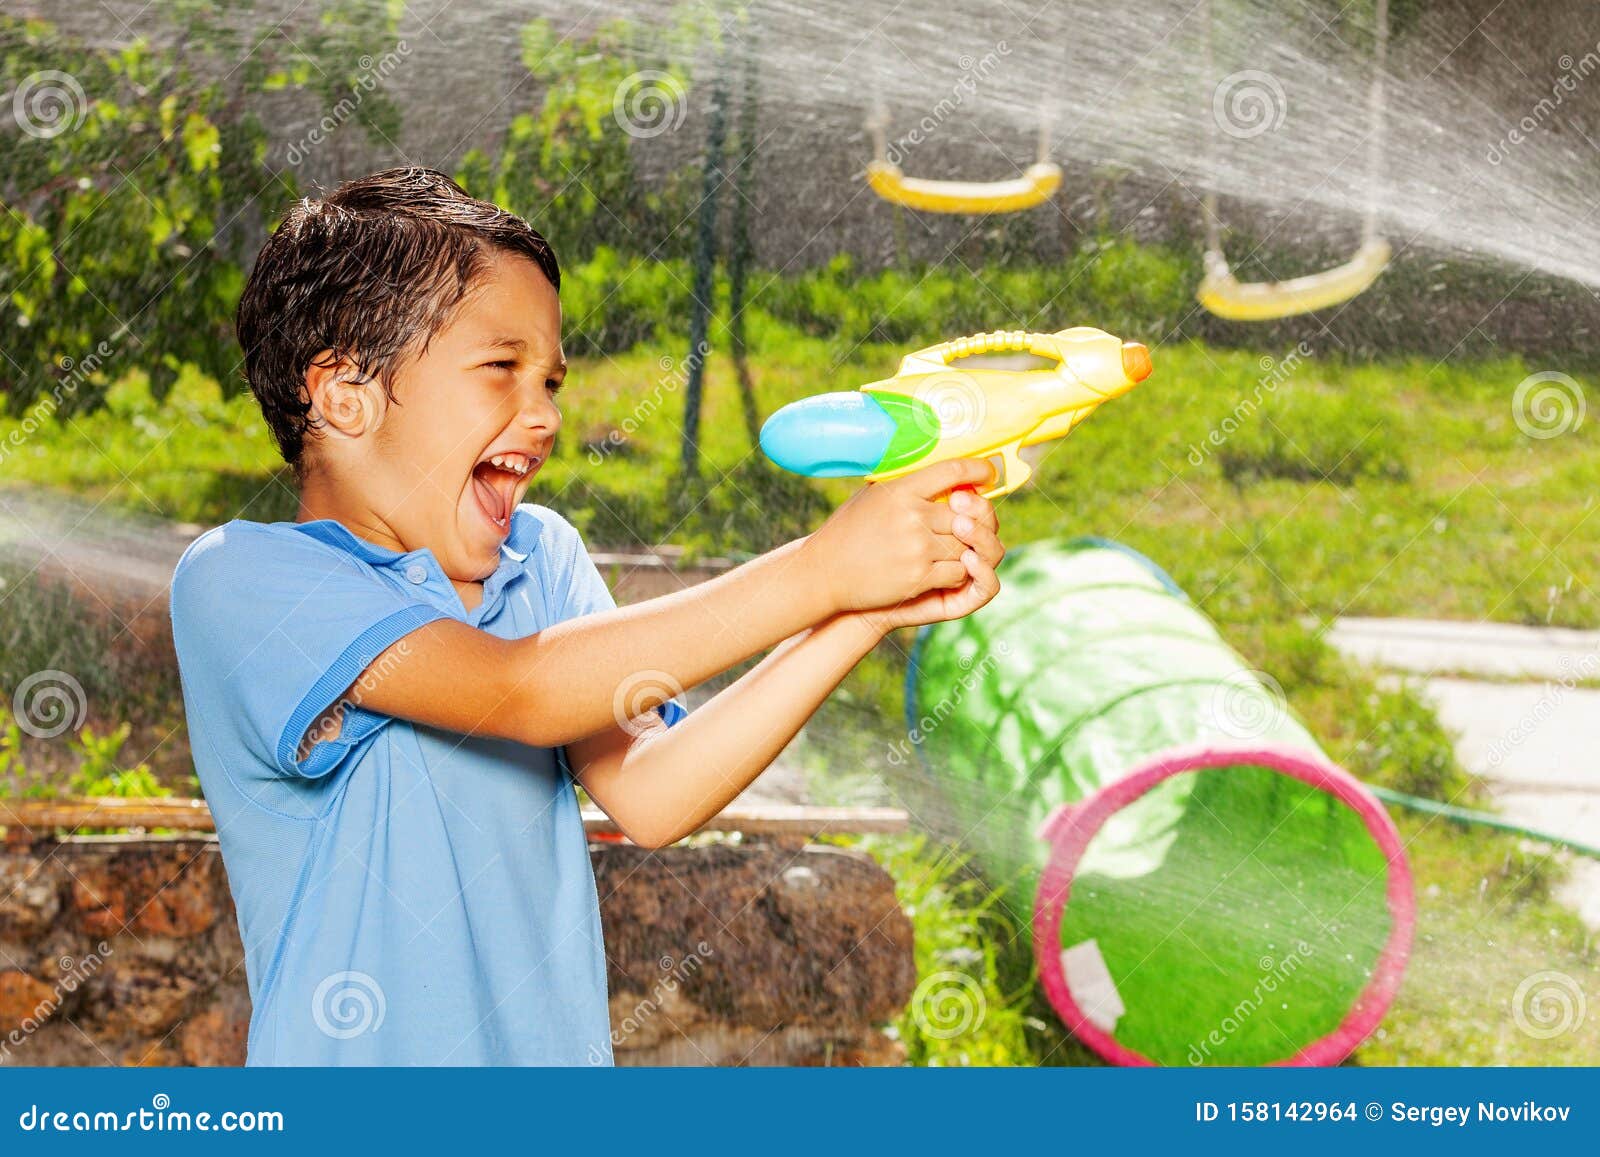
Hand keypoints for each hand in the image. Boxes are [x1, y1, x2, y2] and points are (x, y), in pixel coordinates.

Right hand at [802, 457, 997, 614]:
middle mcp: (912, 516)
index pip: (953, 470)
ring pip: (966, 544)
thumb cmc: (849, 530)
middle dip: (974, 518)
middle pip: (967, 513)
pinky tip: (945, 567)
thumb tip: (939, 467)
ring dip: (966, 548)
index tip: (988, 473)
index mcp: (901, 489)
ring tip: (955, 547)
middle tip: (972, 520)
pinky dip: (958, 571)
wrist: (825, 572)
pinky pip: (958, 571)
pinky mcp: (918, 577)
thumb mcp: (873, 495)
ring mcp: (917, 548)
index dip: (979, 469)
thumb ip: (906, 481)